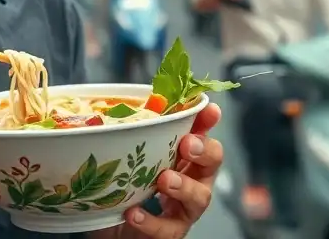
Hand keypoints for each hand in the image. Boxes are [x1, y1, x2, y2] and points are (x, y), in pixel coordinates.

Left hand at [118, 104, 223, 237]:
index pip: (203, 136)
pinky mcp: (169, 233)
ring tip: (164, 179)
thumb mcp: (135, 158)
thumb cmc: (130, 189)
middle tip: (188, 144)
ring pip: (199, 198)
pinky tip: (133, 212)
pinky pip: (167, 229)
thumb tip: (147, 101)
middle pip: (213, 165)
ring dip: (184, 186)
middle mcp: (192, 183)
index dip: (208, 123)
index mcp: (186, 161)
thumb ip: (144, 134)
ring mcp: (184, 211)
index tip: (210, 110)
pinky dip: (151, 221)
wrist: (115, 229)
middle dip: (205, 152)